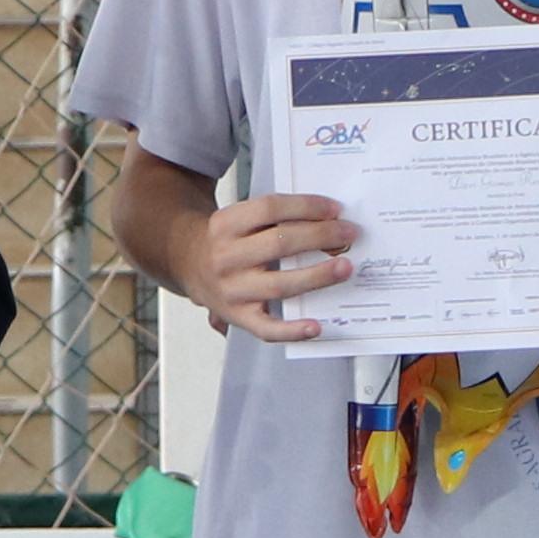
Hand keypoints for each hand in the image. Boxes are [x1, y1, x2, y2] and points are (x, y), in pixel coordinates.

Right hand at [185, 188, 352, 344]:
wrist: (188, 263)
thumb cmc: (227, 239)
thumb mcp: (239, 217)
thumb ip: (273, 216)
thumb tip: (327, 218)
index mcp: (226, 224)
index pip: (270, 208)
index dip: (306, 206)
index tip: (335, 209)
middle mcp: (225, 257)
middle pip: (280, 243)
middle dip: (321, 236)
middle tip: (350, 234)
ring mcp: (231, 290)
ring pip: (280, 285)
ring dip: (317, 276)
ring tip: (345, 267)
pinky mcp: (237, 317)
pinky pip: (267, 329)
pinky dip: (292, 330)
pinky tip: (317, 326)